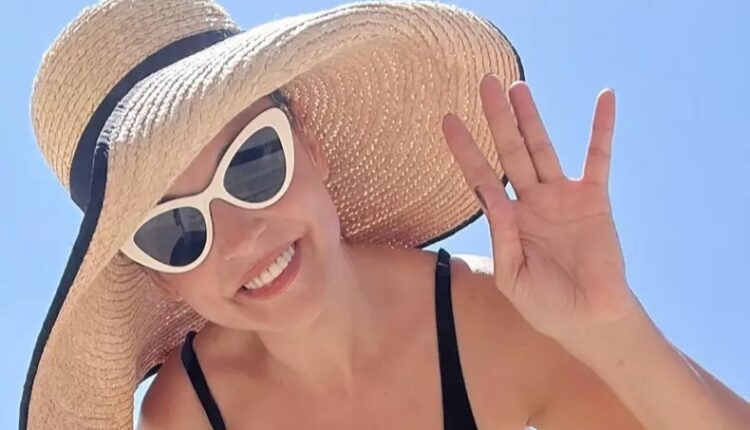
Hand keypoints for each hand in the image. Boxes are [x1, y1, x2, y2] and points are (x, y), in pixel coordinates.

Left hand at [442, 74, 639, 345]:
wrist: (588, 319)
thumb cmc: (545, 305)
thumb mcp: (513, 278)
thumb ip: (502, 239)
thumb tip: (491, 199)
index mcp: (508, 220)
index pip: (481, 177)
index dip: (465, 149)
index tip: (448, 120)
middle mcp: (531, 201)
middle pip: (509, 151)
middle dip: (496, 118)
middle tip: (484, 82)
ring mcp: (562, 198)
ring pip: (542, 149)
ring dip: (531, 117)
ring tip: (518, 86)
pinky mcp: (594, 200)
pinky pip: (598, 158)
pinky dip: (601, 129)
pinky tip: (604, 98)